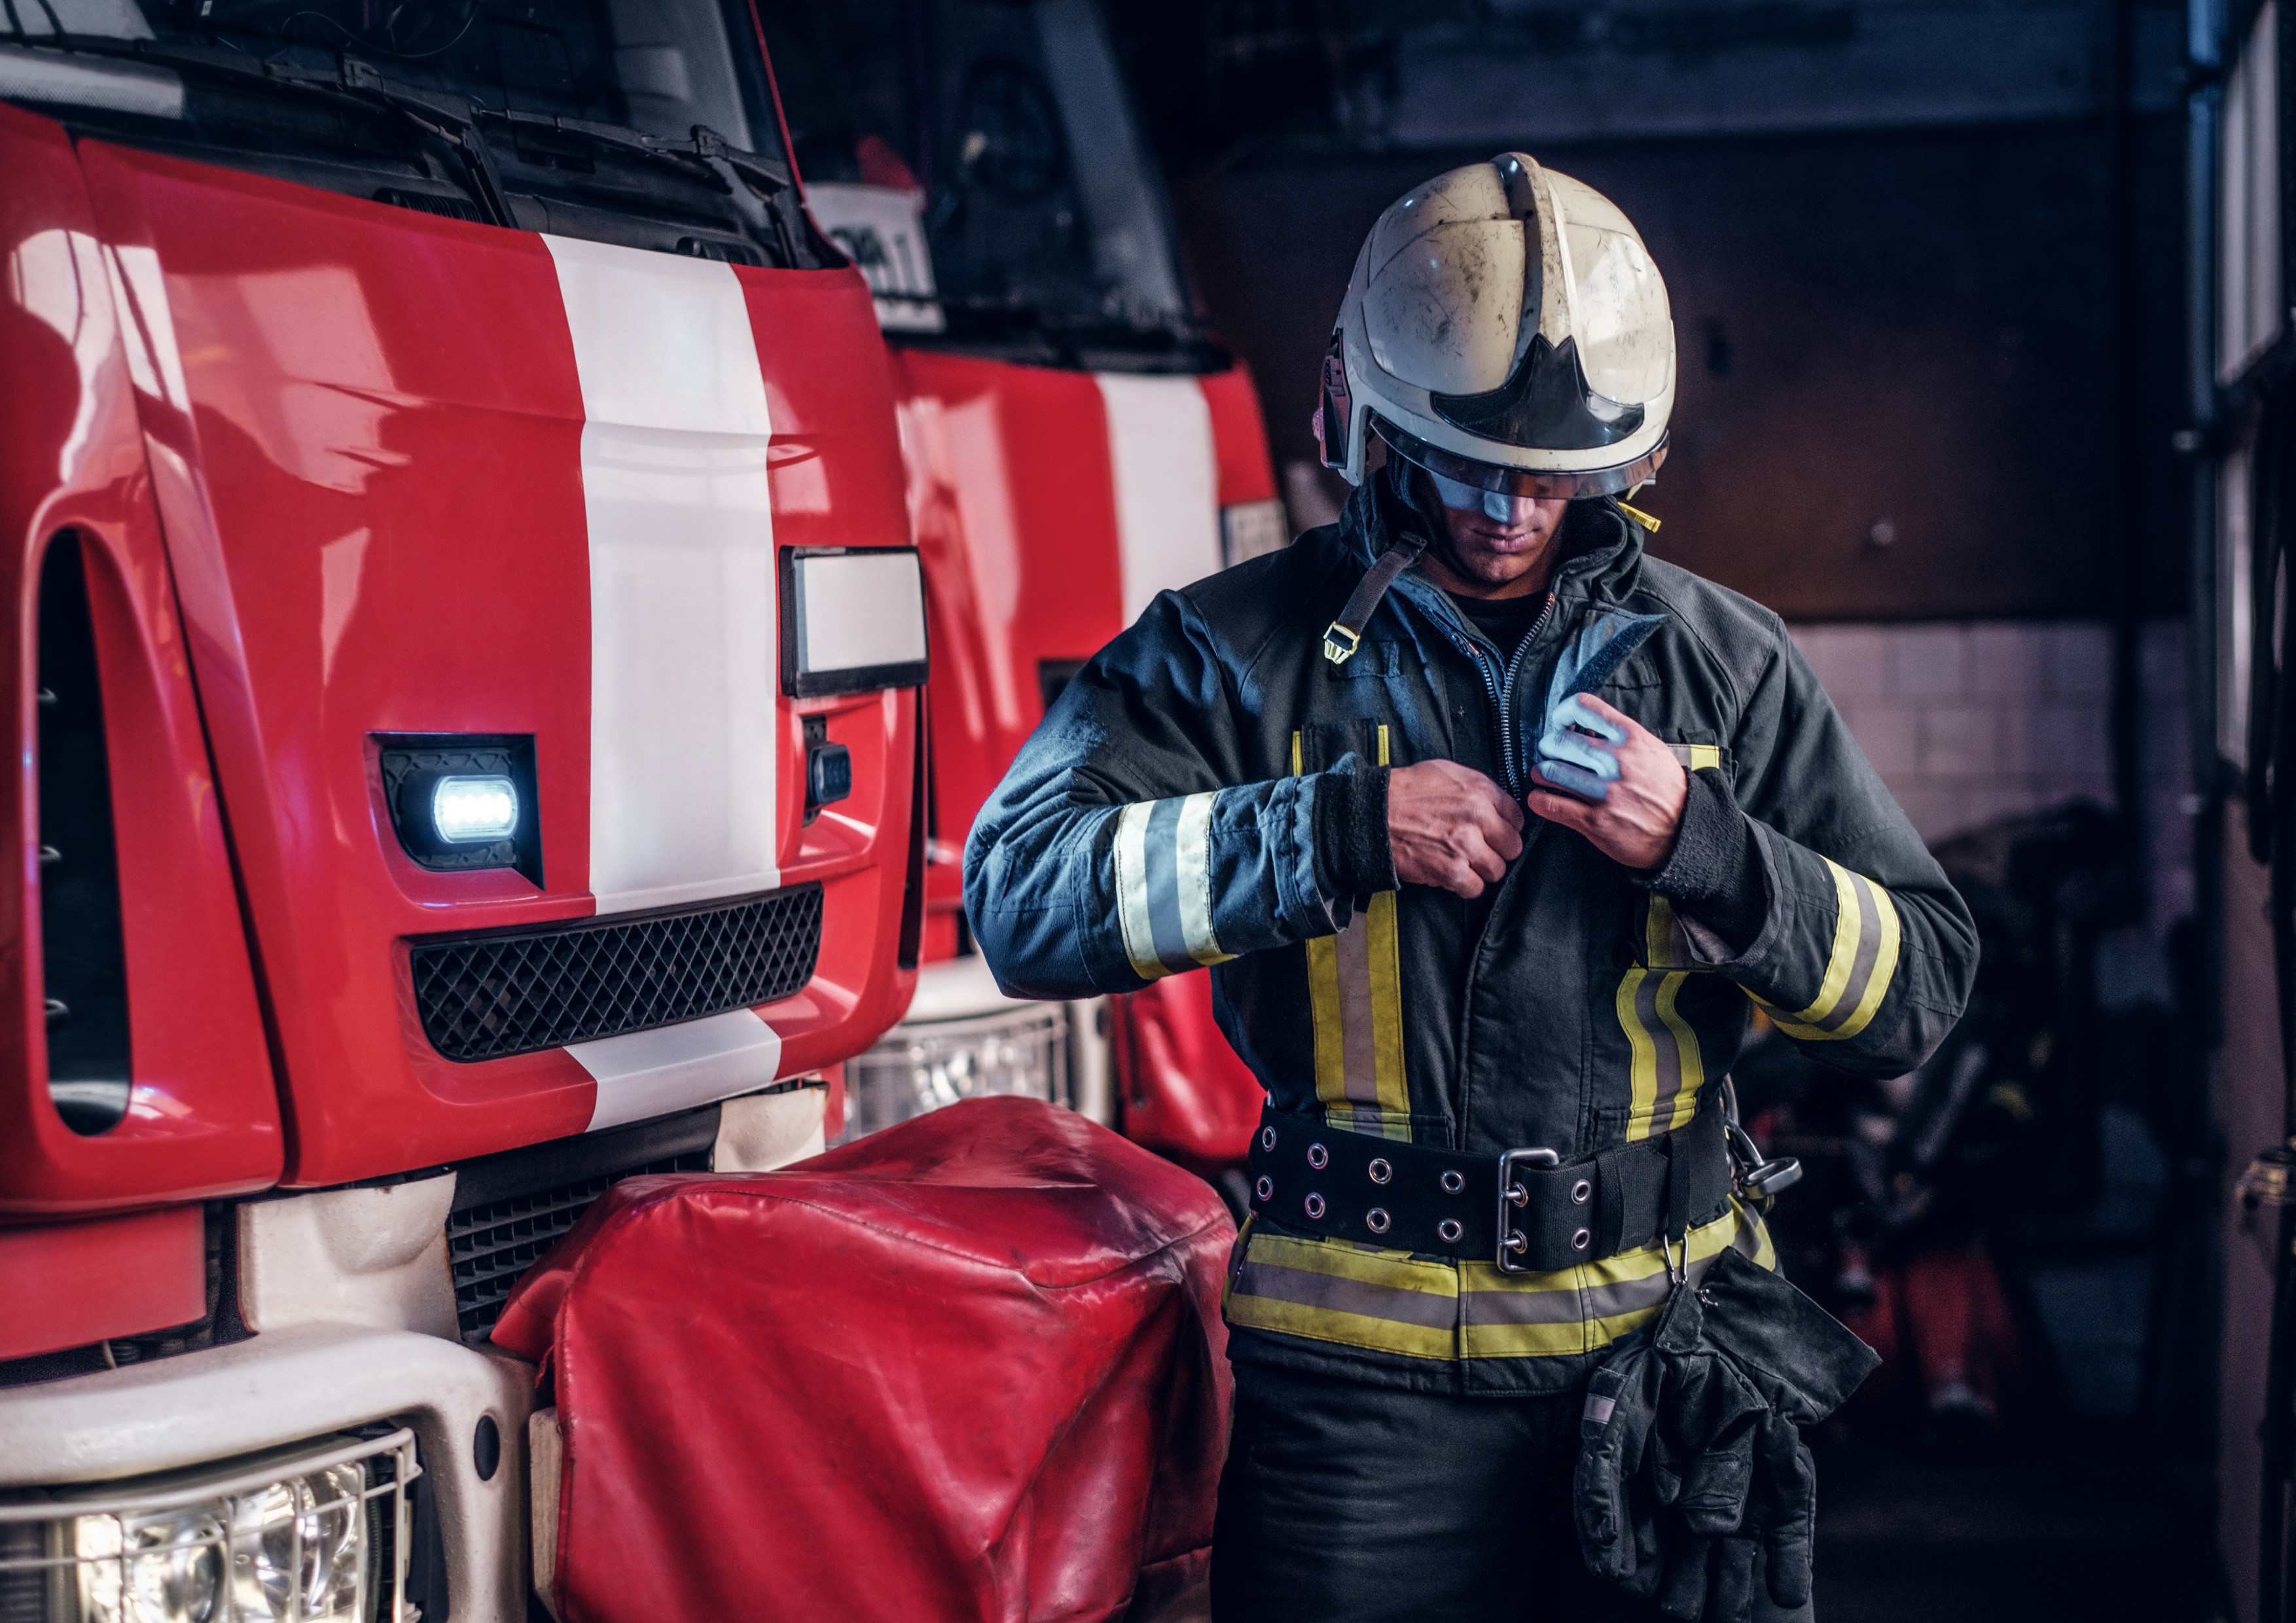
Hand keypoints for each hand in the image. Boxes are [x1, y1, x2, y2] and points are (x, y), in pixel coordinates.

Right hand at [1387, 760, 1524, 897]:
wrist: (1373, 814)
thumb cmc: (1406, 791)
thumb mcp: (1447, 772)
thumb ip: (1478, 787)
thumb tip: (1498, 805)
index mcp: (1480, 791)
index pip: (1517, 817)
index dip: (1505, 827)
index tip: (1495, 832)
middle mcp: (1478, 818)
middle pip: (1512, 847)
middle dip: (1498, 850)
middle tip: (1480, 849)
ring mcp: (1466, 847)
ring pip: (1497, 870)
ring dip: (1482, 869)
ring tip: (1464, 862)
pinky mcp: (1450, 871)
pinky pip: (1475, 888)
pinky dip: (1465, 885)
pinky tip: (1452, 874)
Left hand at [1527, 693, 1686, 870]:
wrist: (1685, 829)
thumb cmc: (1665, 787)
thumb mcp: (1651, 750)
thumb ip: (1620, 736)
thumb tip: (1584, 728)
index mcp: (1630, 738)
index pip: (1582, 707)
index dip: (1562, 713)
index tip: (1560, 724)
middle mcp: (1616, 761)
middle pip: (1559, 741)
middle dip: (1548, 747)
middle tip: (1550, 754)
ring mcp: (1605, 792)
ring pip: (1550, 772)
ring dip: (1541, 773)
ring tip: (1543, 775)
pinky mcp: (1596, 821)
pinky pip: (1551, 805)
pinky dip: (1538, 800)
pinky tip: (1540, 798)